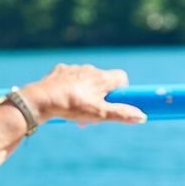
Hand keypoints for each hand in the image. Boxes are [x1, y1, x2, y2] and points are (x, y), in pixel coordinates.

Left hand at [20, 64, 145, 125]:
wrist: (42, 99)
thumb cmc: (72, 106)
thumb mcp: (100, 114)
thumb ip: (121, 114)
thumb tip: (142, 116)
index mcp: (102, 77)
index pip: (122, 77)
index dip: (122, 91)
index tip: (117, 103)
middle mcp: (90, 69)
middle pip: (103, 82)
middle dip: (102, 99)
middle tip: (95, 116)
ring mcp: (73, 69)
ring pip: (86, 82)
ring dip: (87, 96)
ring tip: (78, 114)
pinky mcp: (59, 72)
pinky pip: (70, 80)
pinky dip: (71, 90)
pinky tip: (64, 102)